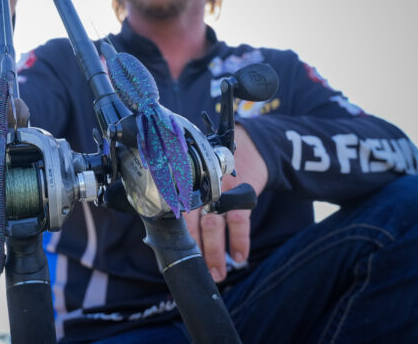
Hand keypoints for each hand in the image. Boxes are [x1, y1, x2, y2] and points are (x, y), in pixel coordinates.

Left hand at [183, 124, 266, 281]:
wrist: (250, 145)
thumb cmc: (218, 164)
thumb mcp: (199, 173)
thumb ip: (186, 194)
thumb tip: (168, 222)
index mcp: (186, 184)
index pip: (174, 212)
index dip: (173, 236)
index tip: (171, 256)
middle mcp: (199, 187)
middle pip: (191, 223)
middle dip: (194, 250)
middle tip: (197, 272)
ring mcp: (220, 189)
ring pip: (212, 224)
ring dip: (214, 251)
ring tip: (218, 273)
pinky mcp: (241, 191)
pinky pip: (238, 219)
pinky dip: (239, 240)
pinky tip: (239, 256)